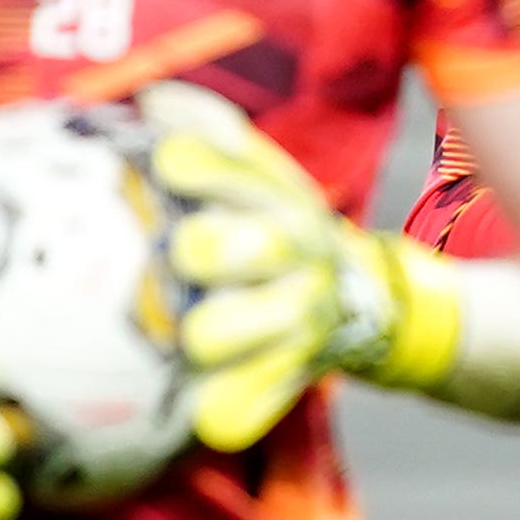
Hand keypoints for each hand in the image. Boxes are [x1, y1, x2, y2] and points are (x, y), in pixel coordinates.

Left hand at [137, 82, 469, 451]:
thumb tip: (155, 100)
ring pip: (285, 318)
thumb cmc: (276, 226)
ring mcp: (309, 307)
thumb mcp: (261, 173)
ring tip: (197, 341)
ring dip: (243, 329)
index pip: (246, 168)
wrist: (363, 296)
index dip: (211, 164)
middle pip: (272, 239)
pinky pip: (280, 388)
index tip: (167, 161)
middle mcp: (300, 245)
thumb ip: (213, 134)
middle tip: (187, 250)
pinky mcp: (307, 362)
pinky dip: (250, 403)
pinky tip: (212, 419)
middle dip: (232, 244)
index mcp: (279, 193)